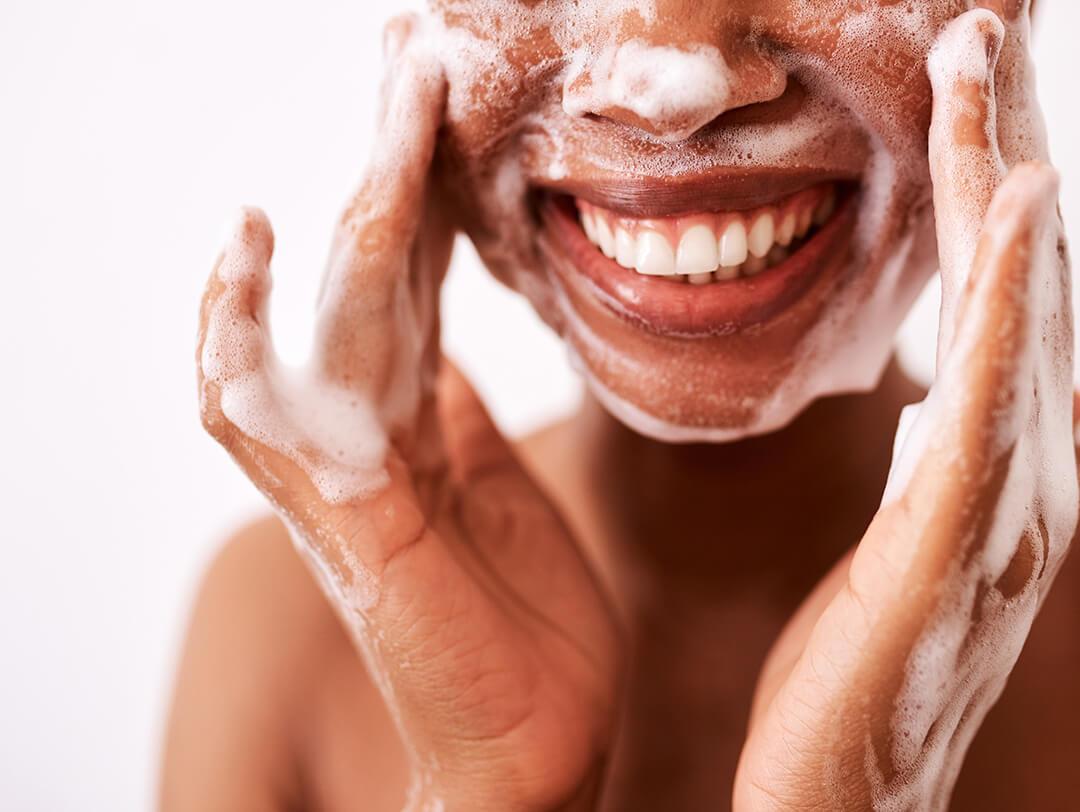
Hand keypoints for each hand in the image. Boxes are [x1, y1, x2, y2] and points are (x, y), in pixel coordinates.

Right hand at [196, 16, 620, 811]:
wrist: (529, 751)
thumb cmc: (524, 631)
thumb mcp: (502, 492)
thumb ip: (457, 418)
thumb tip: (443, 348)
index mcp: (419, 422)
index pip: (411, 278)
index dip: (424, 190)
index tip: (446, 105)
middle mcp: (371, 433)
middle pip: (373, 274)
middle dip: (393, 167)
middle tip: (418, 63)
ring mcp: (348, 474)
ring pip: (329, 318)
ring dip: (351, 213)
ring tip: (384, 113)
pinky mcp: (346, 522)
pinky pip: (263, 414)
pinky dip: (239, 332)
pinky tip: (247, 251)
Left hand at [735, 9, 1076, 809]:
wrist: (838, 803)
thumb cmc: (850, 673)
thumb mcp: (889, 540)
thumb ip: (923, 459)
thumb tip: (930, 386)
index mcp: (988, 461)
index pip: (992, 293)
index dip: (987, 179)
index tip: (958, 75)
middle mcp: (1022, 468)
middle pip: (1018, 277)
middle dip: (1006, 147)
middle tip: (980, 24)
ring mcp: (1007, 508)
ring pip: (1017, 316)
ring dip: (1010, 186)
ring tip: (987, 68)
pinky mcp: (960, 550)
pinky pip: (991, 406)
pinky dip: (1007, 305)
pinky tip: (1018, 213)